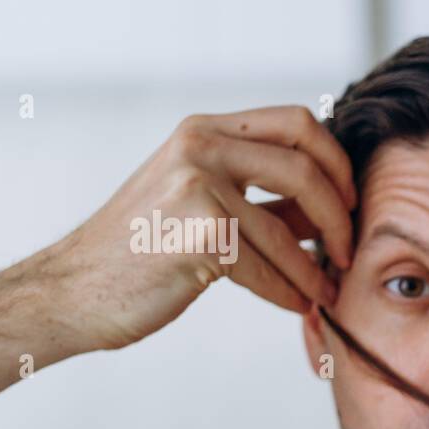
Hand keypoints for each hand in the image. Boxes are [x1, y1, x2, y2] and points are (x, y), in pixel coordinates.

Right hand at [41, 106, 356, 352]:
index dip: (336, 162)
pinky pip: (267, 268)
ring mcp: (197, 186)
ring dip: (316, 270)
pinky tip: (299, 305)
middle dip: (340, 217)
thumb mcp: (202, 199)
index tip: (351, 201)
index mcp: (205, 130)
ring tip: (327, 292)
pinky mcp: (199, 233)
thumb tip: (334, 206)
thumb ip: (261, 193)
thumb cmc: (145, 249)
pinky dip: (290, 292)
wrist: (76, 289)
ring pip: (287, 232)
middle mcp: (200, 147)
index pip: (297, 123)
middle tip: (348, 251)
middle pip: (305, 169)